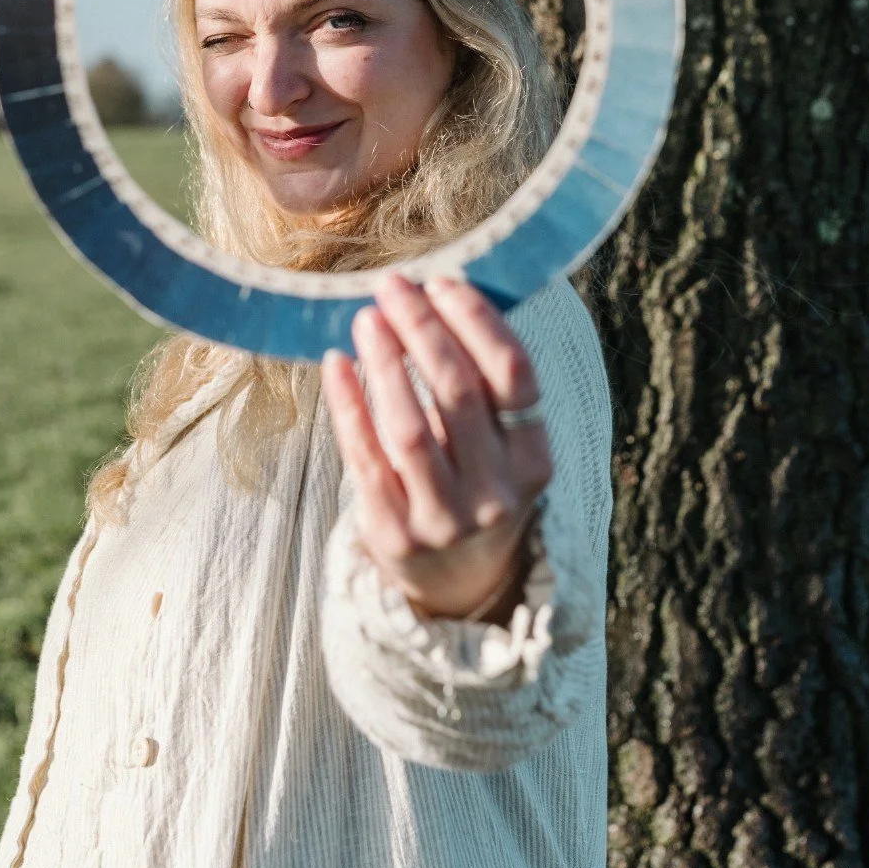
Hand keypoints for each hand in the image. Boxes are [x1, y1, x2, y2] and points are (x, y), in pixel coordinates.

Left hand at [321, 274, 552, 622]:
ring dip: (384, 362)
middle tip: (394, 286)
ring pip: (409, 426)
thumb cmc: (476, 486)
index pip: (513, 374)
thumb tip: (436, 295)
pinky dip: (348, 405)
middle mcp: (496, 493)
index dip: (477, 320)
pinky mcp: (394, 535)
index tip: (443, 282)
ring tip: (367, 318)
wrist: (458, 585)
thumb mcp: (502, 447)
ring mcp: (444, 520)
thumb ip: (481, 386)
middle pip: (458, 392)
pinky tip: (336, 363)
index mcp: (533, 460)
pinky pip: (365, 458)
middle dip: (422, 329)